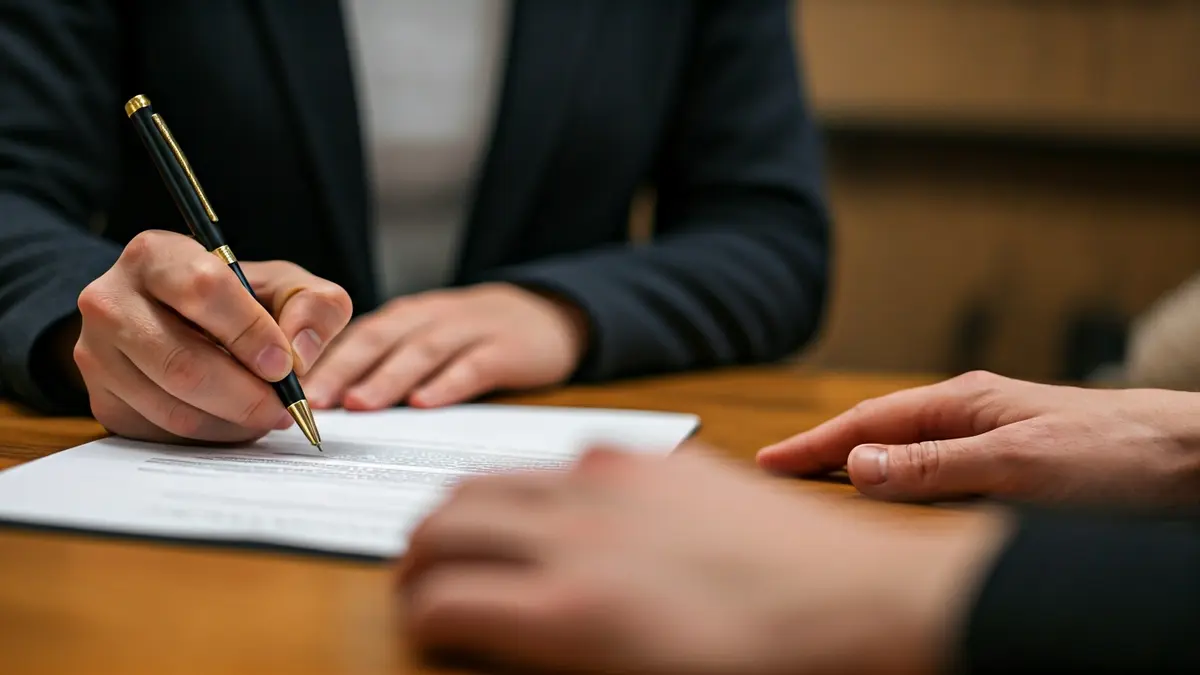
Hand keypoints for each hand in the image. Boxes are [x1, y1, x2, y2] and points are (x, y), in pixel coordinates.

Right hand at [72, 230, 351, 442]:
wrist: (179, 322)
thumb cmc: (239, 302)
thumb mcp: (286, 288)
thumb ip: (314, 307)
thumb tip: (299, 353)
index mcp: (157, 255)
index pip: (204, 290)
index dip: (250, 333)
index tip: (283, 365)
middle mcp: (111, 300)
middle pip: (183, 363)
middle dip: (247, 395)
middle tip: (285, 407)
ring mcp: (98, 354)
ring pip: (174, 407)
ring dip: (233, 421)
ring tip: (266, 413)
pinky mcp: (101, 400)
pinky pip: (162, 432)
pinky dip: (211, 435)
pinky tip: (233, 419)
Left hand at [303, 283, 587, 409]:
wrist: (548, 314)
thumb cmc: (473, 337)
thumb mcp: (426, 340)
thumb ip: (384, 364)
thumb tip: (328, 407)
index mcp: (404, 319)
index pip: (353, 336)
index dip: (319, 361)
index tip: (285, 390)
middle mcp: (430, 318)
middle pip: (379, 340)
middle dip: (341, 368)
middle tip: (310, 400)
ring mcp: (469, 331)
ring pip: (421, 351)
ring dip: (387, 377)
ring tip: (359, 404)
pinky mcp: (506, 349)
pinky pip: (473, 365)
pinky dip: (448, 383)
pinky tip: (426, 404)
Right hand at [399, 448, 1007, 674]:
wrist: (854, 601)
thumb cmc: (757, 667)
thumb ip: (545, 654)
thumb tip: (495, 632)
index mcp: (565, 608)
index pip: (438, 599)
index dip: (415, 615)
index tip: (422, 626)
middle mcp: (573, 531)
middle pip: (444, 522)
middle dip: (416, 554)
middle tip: (421, 579)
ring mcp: (611, 480)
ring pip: (492, 477)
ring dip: (464, 510)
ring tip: (470, 539)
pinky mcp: (651, 456)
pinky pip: (561, 459)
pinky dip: (533, 486)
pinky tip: (557, 512)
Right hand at [757, 371, 1199, 506]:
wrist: (1193, 460)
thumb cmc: (1116, 455)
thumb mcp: (1017, 464)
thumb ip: (936, 467)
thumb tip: (860, 466)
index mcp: (964, 402)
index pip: (868, 422)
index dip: (814, 444)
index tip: (768, 461)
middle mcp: (974, 415)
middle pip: (882, 433)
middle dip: (830, 452)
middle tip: (783, 475)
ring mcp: (995, 438)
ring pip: (911, 454)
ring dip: (866, 470)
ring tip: (827, 488)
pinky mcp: (1017, 467)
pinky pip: (941, 474)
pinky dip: (906, 486)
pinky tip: (904, 503)